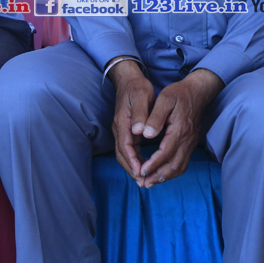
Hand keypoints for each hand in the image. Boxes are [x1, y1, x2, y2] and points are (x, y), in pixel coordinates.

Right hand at [110, 59, 155, 185]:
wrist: (129, 80)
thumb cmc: (137, 87)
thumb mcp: (141, 96)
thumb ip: (140, 114)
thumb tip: (138, 131)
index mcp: (123, 122)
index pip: (125, 146)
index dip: (132, 161)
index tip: (141, 173)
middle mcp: (120, 129)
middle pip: (122, 155)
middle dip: (131, 170)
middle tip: (143, 183)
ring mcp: (121, 130)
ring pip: (124, 154)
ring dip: (132, 167)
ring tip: (143, 179)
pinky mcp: (126, 131)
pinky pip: (128, 150)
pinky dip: (134, 160)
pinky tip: (143, 166)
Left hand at [139, 69, 223, 187]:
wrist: (198, 92)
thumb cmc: (179, 94)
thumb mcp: (165, 99)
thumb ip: (155, 117)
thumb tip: (146, 134)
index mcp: (179, 129)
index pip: (166, 153)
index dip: (153, 164)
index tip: (141, 171)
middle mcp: (187, 140)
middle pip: (174, 166)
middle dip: (158, 176)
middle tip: (143, 183)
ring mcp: (190, 143)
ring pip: (179, 167)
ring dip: (165, 177)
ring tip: (150, 182)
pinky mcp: (190, 144)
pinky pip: (183, 163)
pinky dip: (172, 172)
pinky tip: (162, 174)